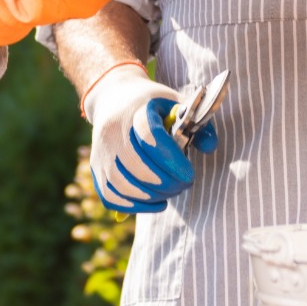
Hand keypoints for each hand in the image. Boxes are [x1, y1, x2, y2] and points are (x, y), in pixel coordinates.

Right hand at [85, 64, 213, 213]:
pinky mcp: (96, 169)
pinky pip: (112, 197)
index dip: (172, 161)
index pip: (151, 138)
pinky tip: (155, 201)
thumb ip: (197, 124)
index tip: (189, 174)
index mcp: (135, 111)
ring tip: (170, 191)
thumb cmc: (152, 104)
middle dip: (167, 182)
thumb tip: (210, 146)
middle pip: (138, 166)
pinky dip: (135, 206)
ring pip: (124, 186)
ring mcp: (102, 152)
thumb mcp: (176, 103)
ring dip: (153, 196)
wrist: (114, 99)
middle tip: (184, 183)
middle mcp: (113, 132)